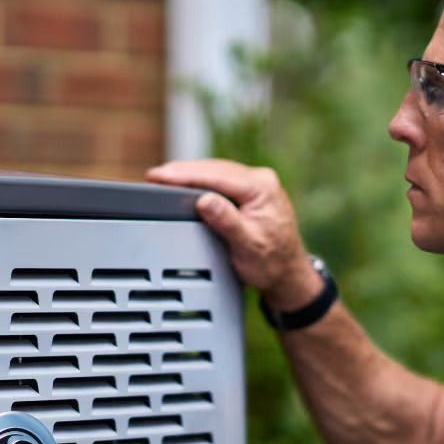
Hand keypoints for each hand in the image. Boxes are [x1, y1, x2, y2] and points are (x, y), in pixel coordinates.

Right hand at [146, 159, 323, 310]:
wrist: (288, 274)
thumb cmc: (272, 264)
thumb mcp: (247, 246)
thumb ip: (227, 222)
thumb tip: (204, 200)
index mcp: (262, 189)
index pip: (217, 176)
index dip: (185, 175)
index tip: (162, 175)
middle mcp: (262, 180)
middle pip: (215, 169)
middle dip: (184, 172)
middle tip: (155, 175)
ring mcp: (258, 184)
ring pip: (217, 172)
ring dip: (191, 174)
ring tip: (165, 177)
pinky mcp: (252, 190)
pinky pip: (222, 179)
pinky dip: (202, 181)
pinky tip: (186, 182)